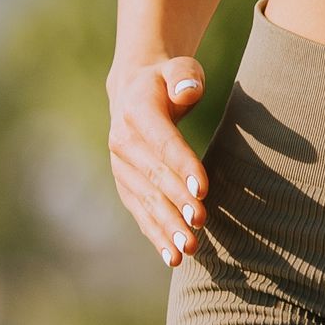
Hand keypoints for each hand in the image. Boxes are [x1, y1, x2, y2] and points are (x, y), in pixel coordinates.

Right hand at [107, 57, 208, 267]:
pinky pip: (141, 213)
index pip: (163, 141)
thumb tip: (187, 93)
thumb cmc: (168, 79)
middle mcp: (122, 141)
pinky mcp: (127, 186)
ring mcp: (121, 167)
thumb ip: (185, 77)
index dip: (182, 165)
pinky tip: (172, 257)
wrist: (133, 91)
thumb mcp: (179, 68)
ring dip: (167, 226)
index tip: (202, 189)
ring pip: (147, 200)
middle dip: (177, 202)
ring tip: (188, 248)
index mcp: (137, 110)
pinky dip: (156, 235)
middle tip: (200, 222)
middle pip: (155, 176)